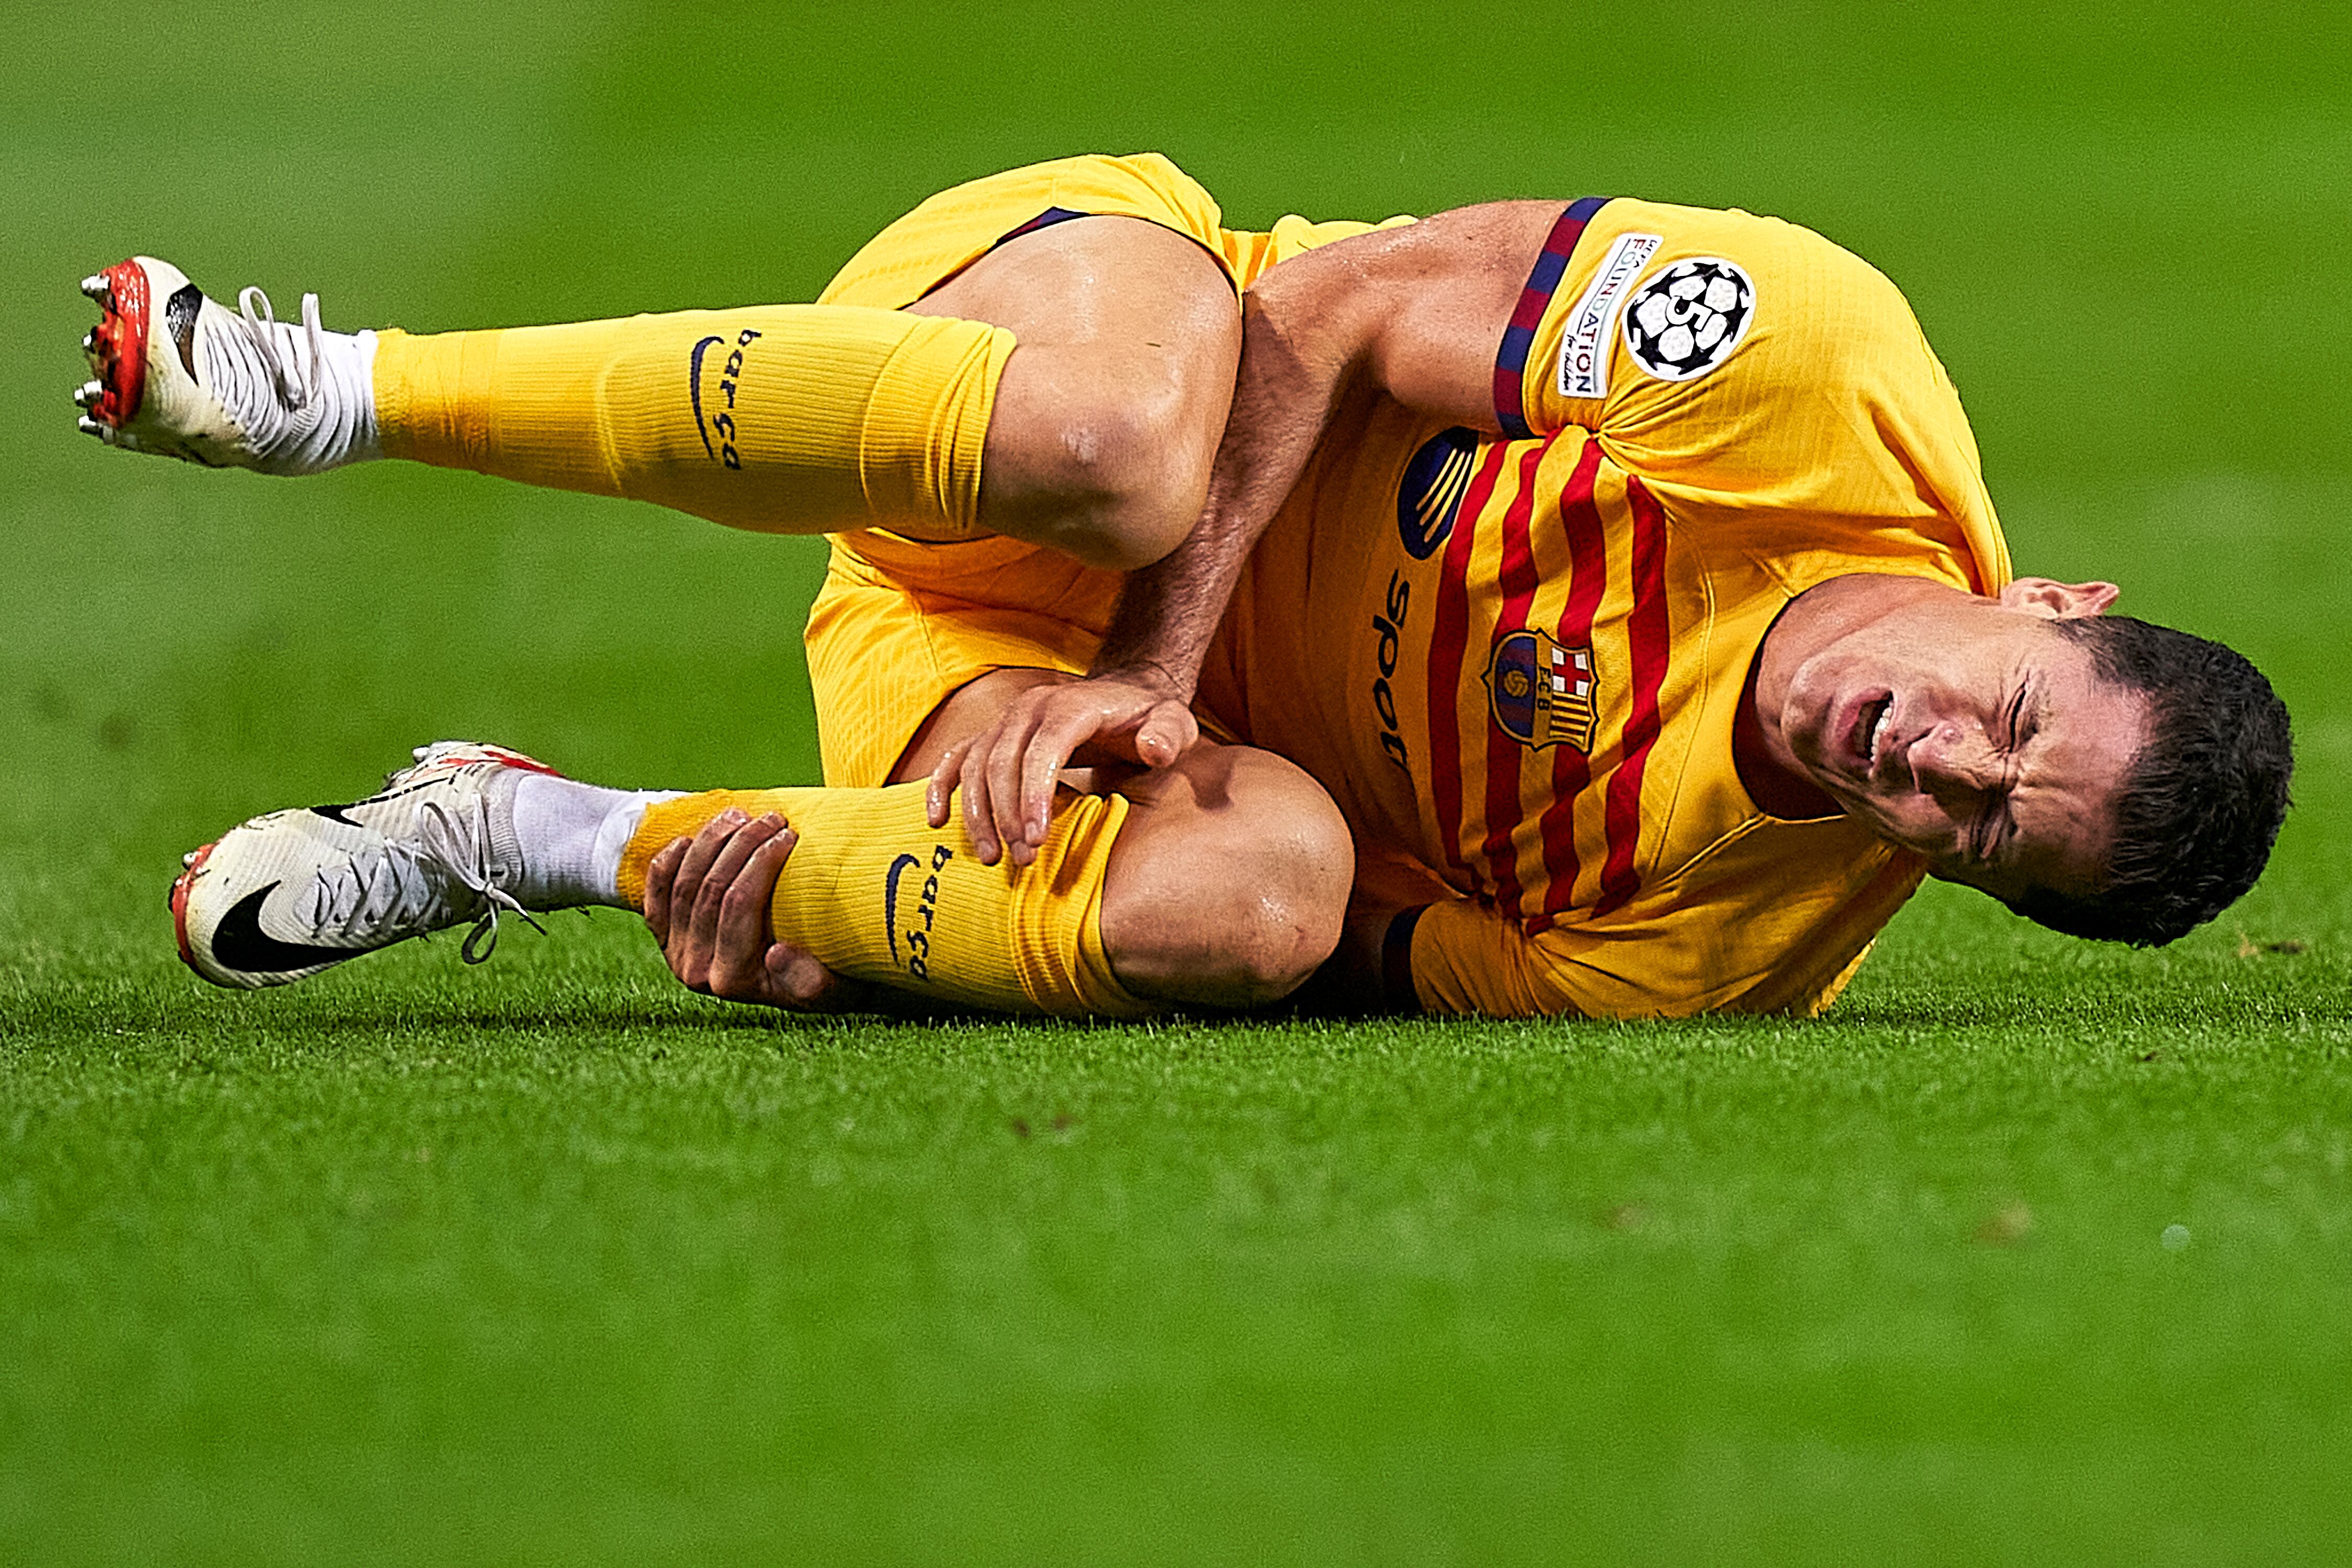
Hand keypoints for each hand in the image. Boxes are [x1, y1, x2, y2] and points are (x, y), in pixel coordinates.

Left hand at [642, 810, 848, 1010]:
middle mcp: (696, 970)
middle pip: (710, 890)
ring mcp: (675, 952)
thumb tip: (777, 953)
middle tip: (773, 818)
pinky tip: (689, 838)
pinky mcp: (665, 936)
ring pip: (683, 884)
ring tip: (742, 816)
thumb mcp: (829, 987)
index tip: (789, 833)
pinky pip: (655, 894)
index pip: (740, 906)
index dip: (762, 862)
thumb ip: (808, 980)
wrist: (802, 986)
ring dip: (711, 842)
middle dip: (742, 844)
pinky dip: (667, 863)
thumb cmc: (821, 978)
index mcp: (732, 980)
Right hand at [924, 670, 1198, 865]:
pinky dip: (940, 787)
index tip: (1037, 838)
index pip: (1042, 750)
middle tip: (1021, 860)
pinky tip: (936, 821)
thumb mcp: (1174, 723)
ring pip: (974, 764)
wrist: (1126, 697)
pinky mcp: (993, 736)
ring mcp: (1007, 721)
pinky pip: (956, 758)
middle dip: (1006, 814)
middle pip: (1002, 761)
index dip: (1034, 793)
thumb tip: (1154, 750)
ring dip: (977, 812)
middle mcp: (1030, 708)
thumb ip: (1169, 736)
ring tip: (992, 857)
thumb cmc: (1150, 720)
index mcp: (1070, 706)